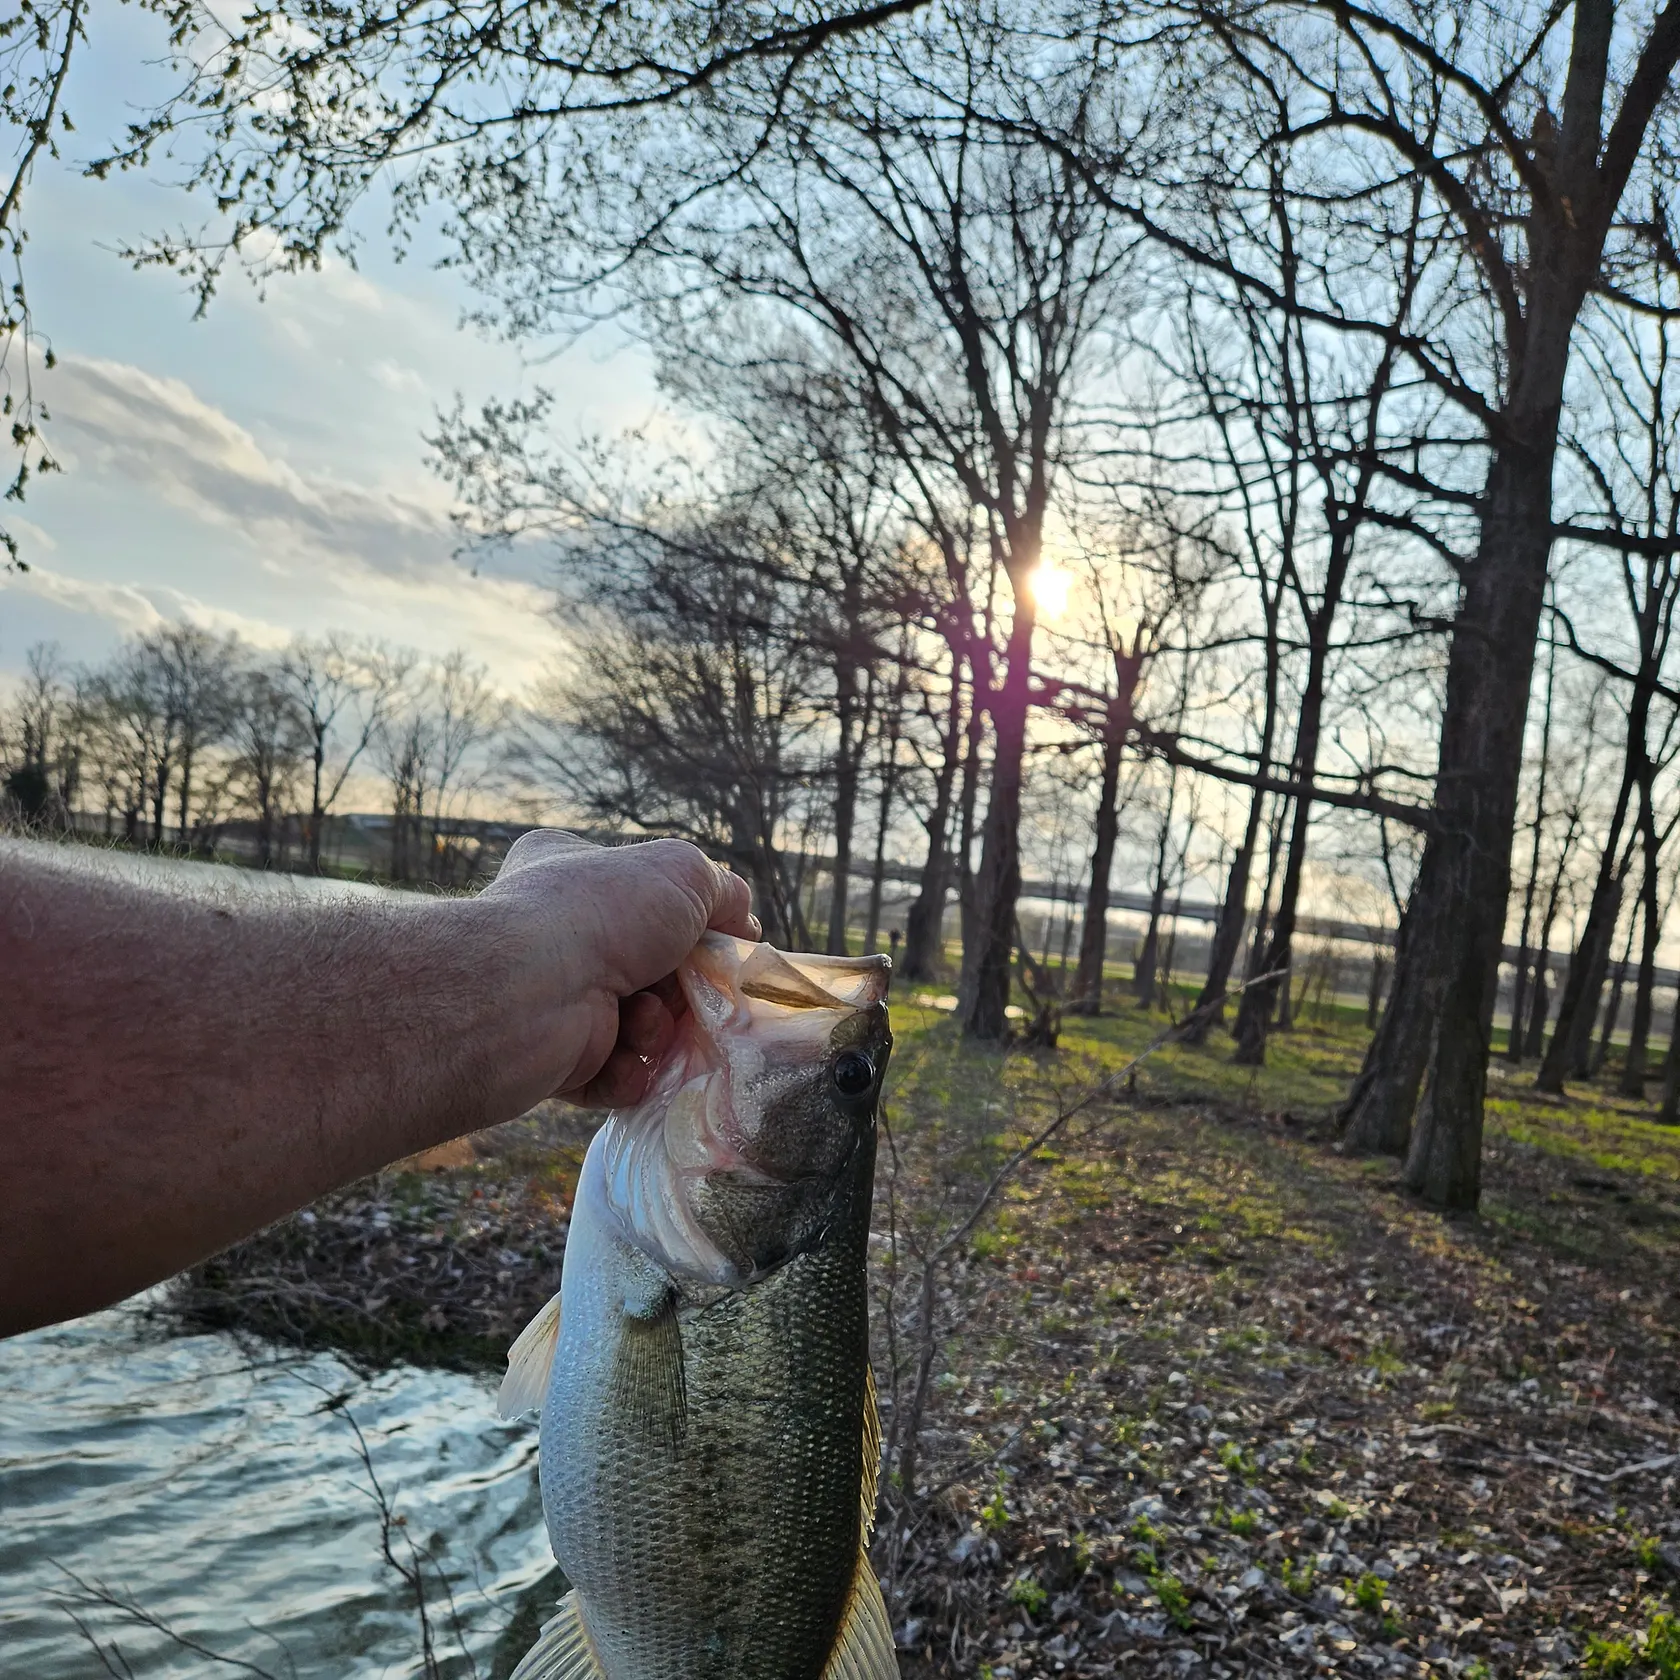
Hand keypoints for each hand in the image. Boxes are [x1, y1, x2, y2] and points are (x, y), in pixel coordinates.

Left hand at [476, 831, 758, 1109]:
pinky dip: (628, 1073)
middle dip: (674, 988)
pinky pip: (613, 1075)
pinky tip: (622, 1061)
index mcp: (566, 873)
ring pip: (635, 1025)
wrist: (530, 991)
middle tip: (681, 992)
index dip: (681, 920)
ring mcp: (551, 999)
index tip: (709, 943)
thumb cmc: (601, 913)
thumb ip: (722, 891)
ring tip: (639, 1024)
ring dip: (653, 1031)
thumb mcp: (682, 873)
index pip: (635, 893)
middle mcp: (554, 935)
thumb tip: (744, 924)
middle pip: (648, 969)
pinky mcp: (551, 1061)